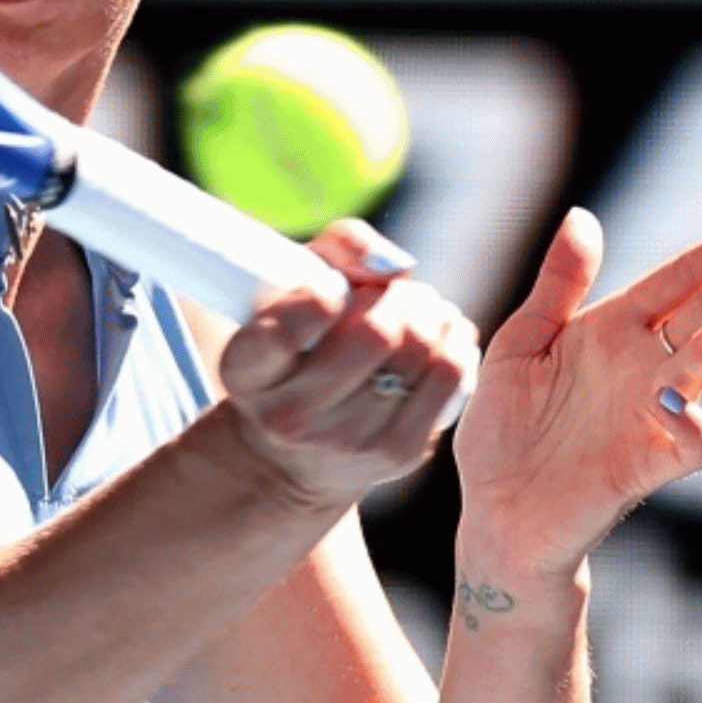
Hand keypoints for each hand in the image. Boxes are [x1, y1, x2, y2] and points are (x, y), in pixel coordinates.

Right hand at [215, 221, 480, 506]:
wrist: (296, 446)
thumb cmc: (298, 341)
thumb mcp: (291, 286)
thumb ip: (337, 249)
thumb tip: (393, 266)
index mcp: (246, 370)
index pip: (285, 331)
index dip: (320, 295)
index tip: (332, 286)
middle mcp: (290, 417)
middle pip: (374, 336)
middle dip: (396, 295)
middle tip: (393, 290)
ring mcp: (346, 442)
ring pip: (420, 354)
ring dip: (430, 312)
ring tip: (418, 306)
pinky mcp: (397, 453)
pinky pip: (452, 378)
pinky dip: (455, 340)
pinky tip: (442, 330)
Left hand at [453, 207, 701, 573]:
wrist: (494, 512)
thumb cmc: (506, 426)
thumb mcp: (520, 342)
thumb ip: (558, 285)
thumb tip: (584, 214)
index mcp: (615, 327)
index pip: (684, 277)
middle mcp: (643, 365)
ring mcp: (651, 416)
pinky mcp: (646, 466)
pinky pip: (690, 445)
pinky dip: (692, 425)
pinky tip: (674, 403)